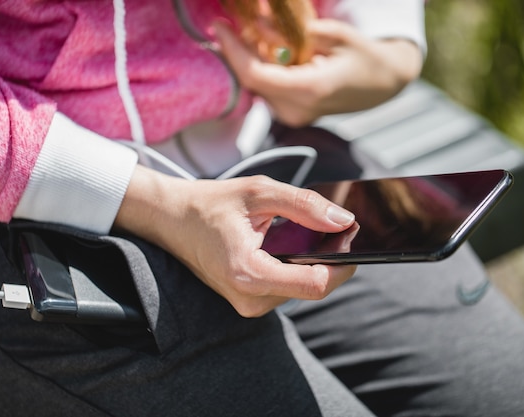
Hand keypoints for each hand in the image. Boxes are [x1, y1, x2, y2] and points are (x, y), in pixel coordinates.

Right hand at [113, 166, 356, 317]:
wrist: (173, 220)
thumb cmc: (210, 205)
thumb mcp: (259, 193)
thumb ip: (305, 206)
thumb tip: (344, 220)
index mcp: (249, 274)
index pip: (315, 283)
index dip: (342, 262)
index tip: (351, 236)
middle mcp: (250, 299)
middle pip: (314, 287)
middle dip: (330, 260)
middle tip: (334, 228)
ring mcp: (248, 304)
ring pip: (303, 289)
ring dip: (313, 263)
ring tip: (304, 234)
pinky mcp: (250, 301)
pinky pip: (288, 288)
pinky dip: (297, 267)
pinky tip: (289, 247)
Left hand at [213, 19, 422, 125]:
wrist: (382, 85)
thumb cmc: (364, 56)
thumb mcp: (333, 33)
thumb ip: (294, 31)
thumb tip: (256, 20)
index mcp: (308, 90)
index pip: (254, 74)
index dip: (231, 50)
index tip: (218, 26)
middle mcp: (296, 110)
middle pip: (250, 80)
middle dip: (236, 51)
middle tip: (227, 24)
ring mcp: (293, 116)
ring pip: (256, 85)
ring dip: (247, 59)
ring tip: (245, 32)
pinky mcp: (291, 115)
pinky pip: (266, 90)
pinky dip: (259, 68)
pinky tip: (261, 49)